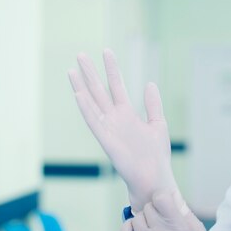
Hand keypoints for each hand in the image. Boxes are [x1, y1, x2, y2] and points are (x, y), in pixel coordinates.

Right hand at [68, 49, 177, 211]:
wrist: (154, 179)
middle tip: (80, 54)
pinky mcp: (107, 141)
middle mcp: (115, 119)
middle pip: (99, 90)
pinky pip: (94, 122)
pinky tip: (78, 94)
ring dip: (82, 86)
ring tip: (72, 69)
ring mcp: (109, 129)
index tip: (106, 51)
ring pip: (92, 103)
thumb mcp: (158, 125)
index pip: (116, 85)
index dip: (112, 69)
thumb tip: (149, 83)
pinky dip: (86, 109)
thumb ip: (152, 105)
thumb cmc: (156, 156)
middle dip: (91, 72)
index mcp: (127, 114)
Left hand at [120, 190, 221, 230]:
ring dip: (143, 220)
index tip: (164, 203)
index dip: (162, 197)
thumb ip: (184, 210)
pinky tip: (135, 229)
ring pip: (136, 219)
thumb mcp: (197, 229)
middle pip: (148, 208)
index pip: (161, 198)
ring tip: (150, 227)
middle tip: (160, 219)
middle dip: (154, 211)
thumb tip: (171, 194)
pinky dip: (128, 228)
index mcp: (179, 226)